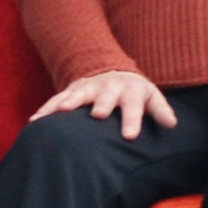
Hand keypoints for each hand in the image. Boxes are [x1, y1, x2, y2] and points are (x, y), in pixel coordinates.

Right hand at [34, 65, 173, 136]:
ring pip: (78, 95)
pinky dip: (46, 109)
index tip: (131, 136)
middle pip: (105, 96)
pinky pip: (57, 99)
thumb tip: (172, 124)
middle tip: (98, 116)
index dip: (132, 120)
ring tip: (60, 113)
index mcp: (130, 91)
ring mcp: (88, 87)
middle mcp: (108, 87)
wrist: (112, 71)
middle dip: (102, 105)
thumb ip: (160, 111)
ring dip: (69, 103)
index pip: (134, 105)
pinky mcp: (72, 90)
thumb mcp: (151, 97)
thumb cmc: (134, 93)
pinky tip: (35, 121)